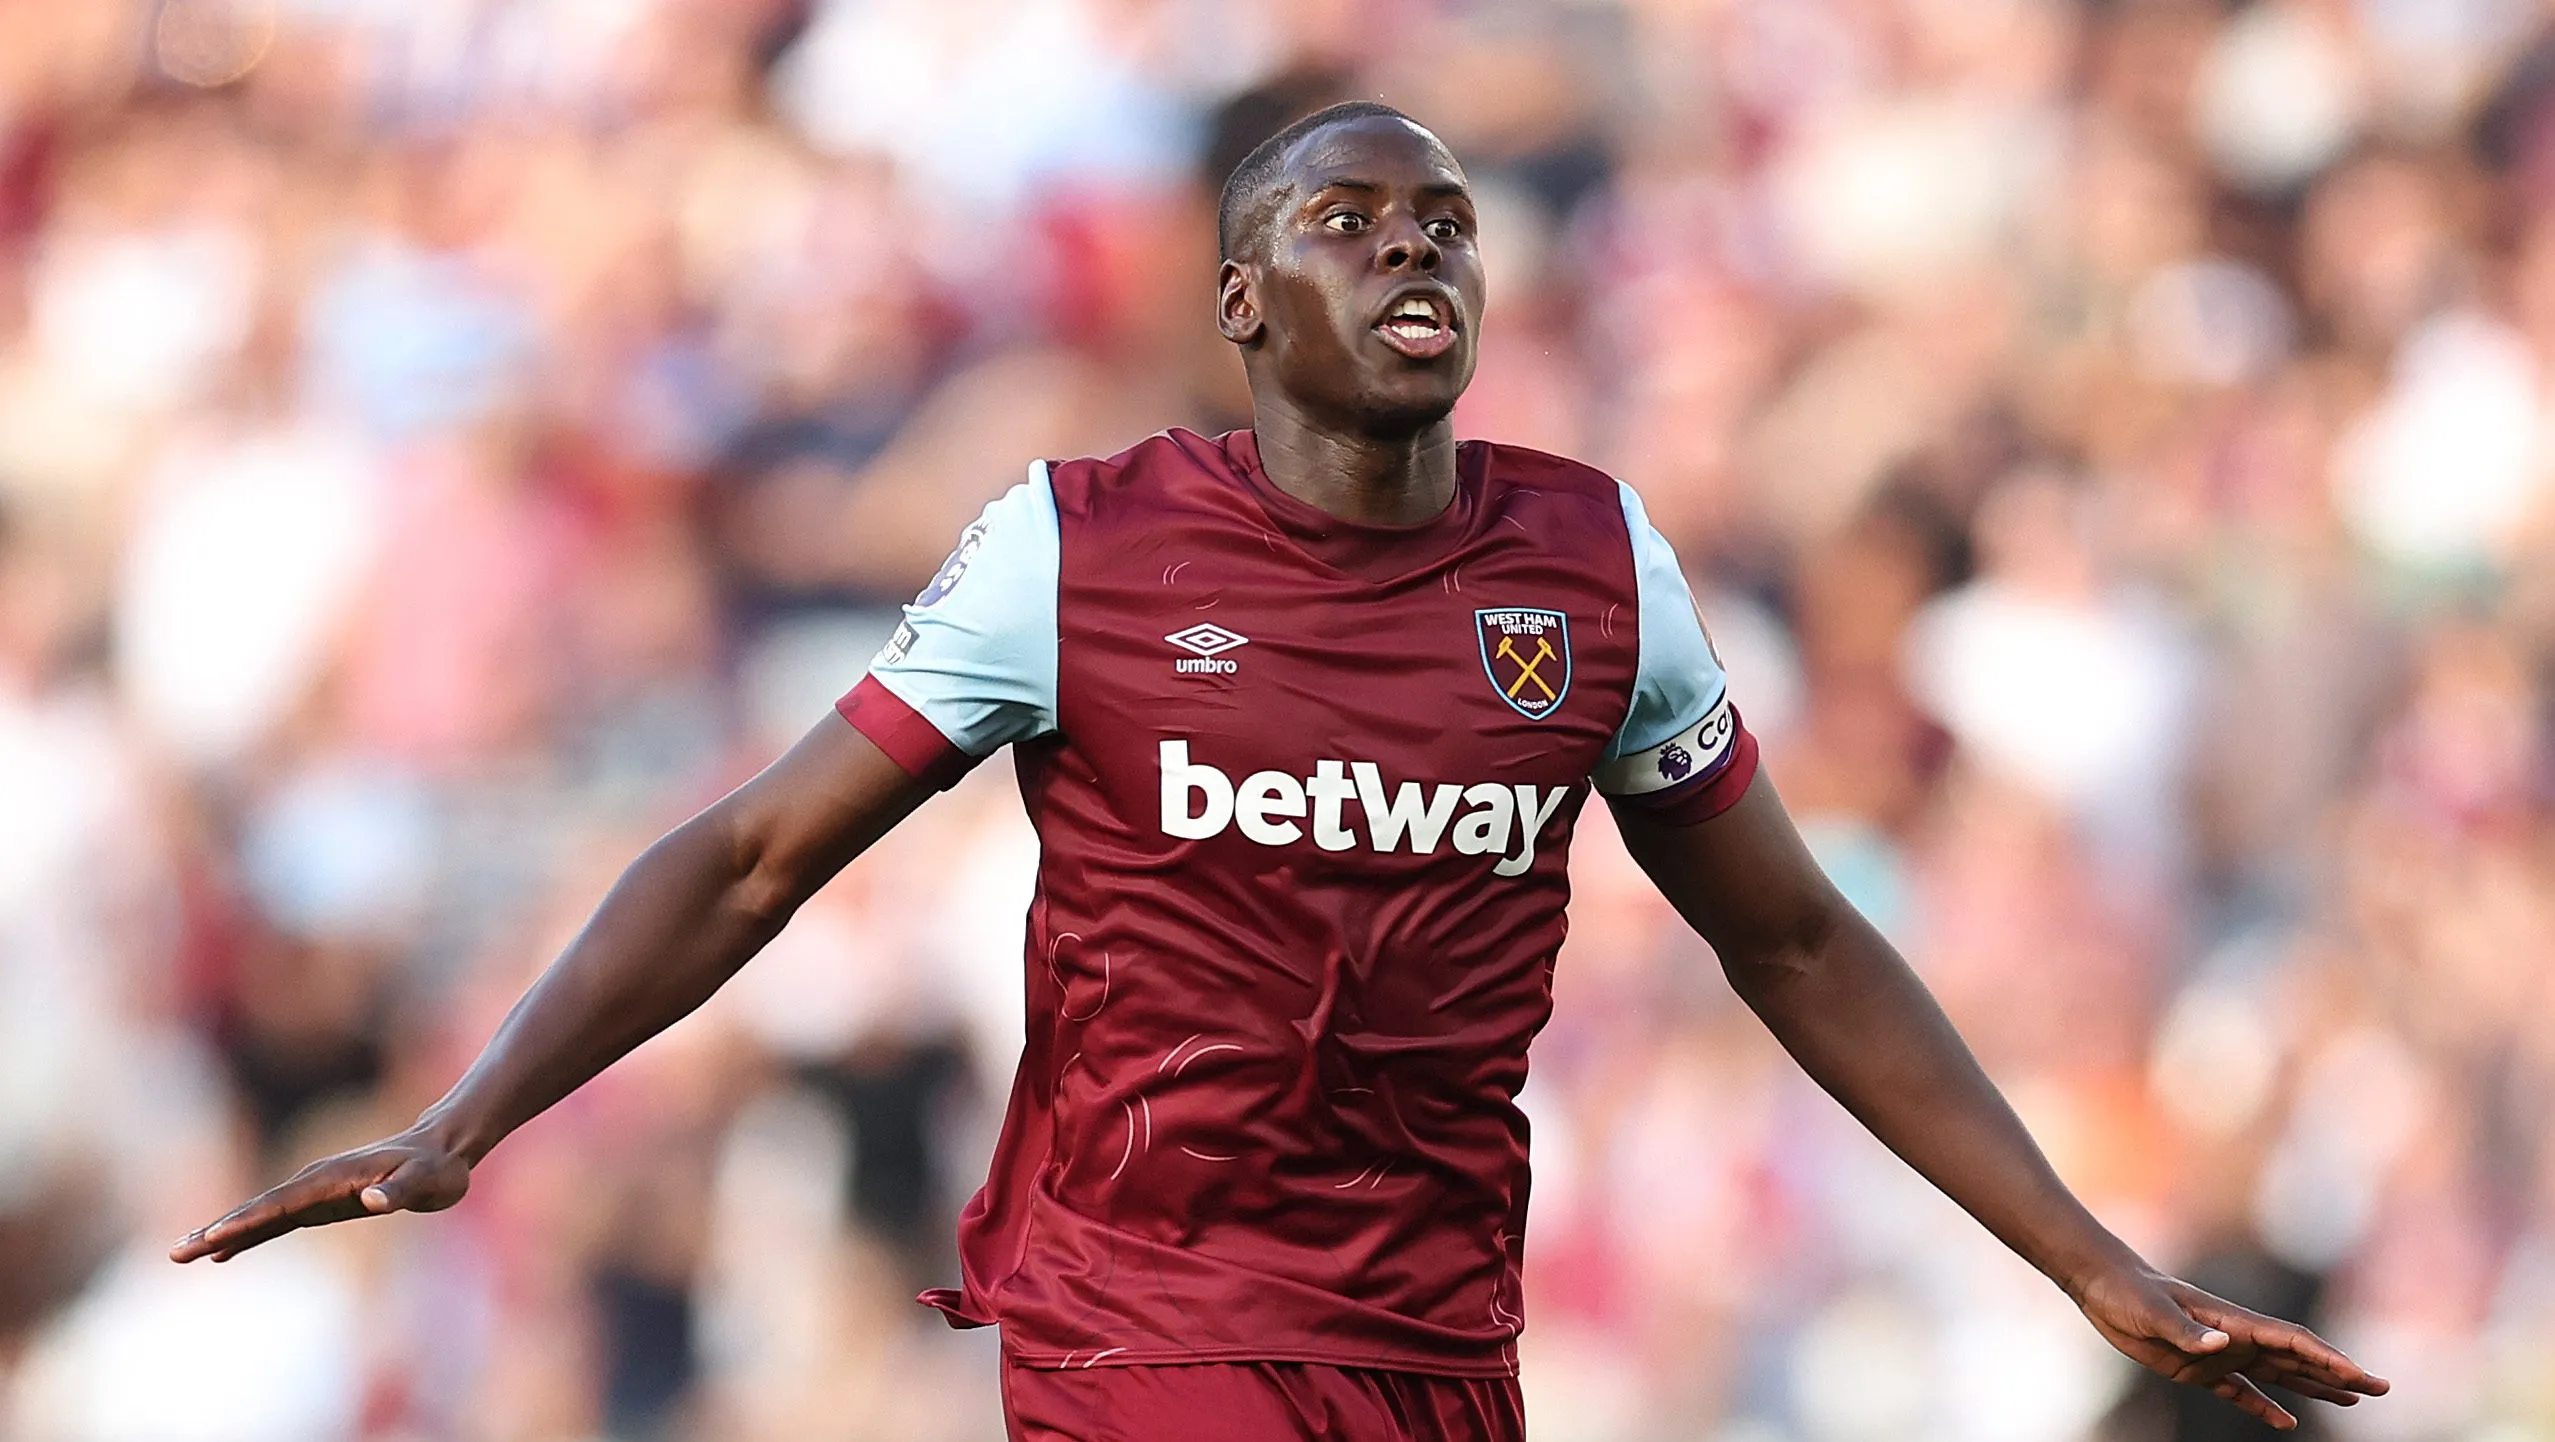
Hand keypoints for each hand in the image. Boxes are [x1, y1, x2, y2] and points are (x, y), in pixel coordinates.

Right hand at [169, 1128, 470, 1263]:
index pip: (279, 1204)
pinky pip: (275, 1222)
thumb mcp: (426, 1181)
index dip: (245, 1222)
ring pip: (260, 1216)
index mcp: (330, 1178)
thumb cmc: (437, 1168)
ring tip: (185, 1254)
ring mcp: (314, 1191)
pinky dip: (248, 1236)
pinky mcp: (321, 1203)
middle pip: (257, 1209)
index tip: (211, 1238)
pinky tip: (224, 1252)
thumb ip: (398, 1190)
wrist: (443, 1149)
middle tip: (176, 1254)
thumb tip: (373, 1199)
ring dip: (223, 1234)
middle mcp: (314, 1182)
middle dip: (216, 1231)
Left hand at [2074, 1264, 2389, 1429]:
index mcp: (2233, 1322)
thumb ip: (2187, 1331)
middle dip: (2339, 1373)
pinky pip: (2242, 1393)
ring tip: (2353, 1402)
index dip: (2326, 1358)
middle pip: (2298, 1358)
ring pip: (2280, 1375)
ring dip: (2315, 1387)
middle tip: (2380, 1388)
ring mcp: (2221, 1353)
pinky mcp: (2199, 1369)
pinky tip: (2287, 1423)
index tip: (2359, 1375)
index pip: (2291, 1341)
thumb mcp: (2153, 1313)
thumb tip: (2223, 1346)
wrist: (2103, 1286)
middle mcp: (2236, 1338)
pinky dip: (2264, 1408)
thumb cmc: (2129, 1292)